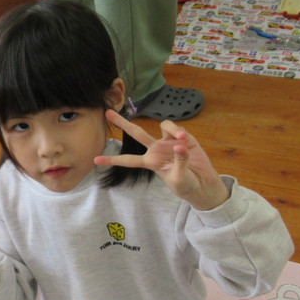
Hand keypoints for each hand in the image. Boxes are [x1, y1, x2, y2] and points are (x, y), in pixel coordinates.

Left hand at [94, 110, 228, 209]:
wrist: (203, 185)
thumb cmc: (187, 186)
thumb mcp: (179, 179)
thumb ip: (178, 162)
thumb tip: (179, 145)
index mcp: (150, 162)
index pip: (128, 160)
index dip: (113, 160)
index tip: (95, 160)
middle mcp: (157, 150)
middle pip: (136, 133)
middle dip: (122, 123)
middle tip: (108, 113)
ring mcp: (170, 142)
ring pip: (163, 126)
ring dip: (172, 129)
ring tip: (183, 139)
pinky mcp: (185, 138)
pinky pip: (177, 129)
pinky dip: (180, 132)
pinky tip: (187, 140)